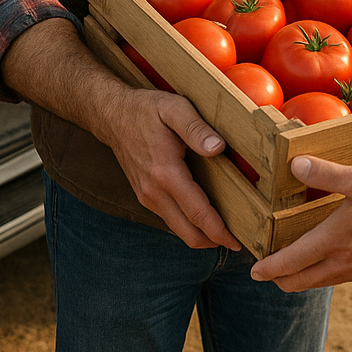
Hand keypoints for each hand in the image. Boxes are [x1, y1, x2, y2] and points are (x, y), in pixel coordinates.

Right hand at [103, 87, 241, 250]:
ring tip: (226, 230)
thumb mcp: (175, 109)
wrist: (112, 116)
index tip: (238, 242)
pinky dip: (189, 224)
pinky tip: (204, 215)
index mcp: (166, 173)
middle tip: (238, 242)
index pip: (197, 213)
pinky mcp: (145, 195)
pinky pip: (171, 218)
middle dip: (214, 241)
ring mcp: (147, 196)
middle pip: (188, 232)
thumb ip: (197, 129)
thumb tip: (219, 148)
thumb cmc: (146, 110)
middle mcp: (154, 192)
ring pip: (178, 228)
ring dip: (201, 234)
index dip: (219, 231)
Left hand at [251, 157, 351, 302]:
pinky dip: (328, 271)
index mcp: (332, 241)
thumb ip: (326, 174)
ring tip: (298, 261)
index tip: (254, 270)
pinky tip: (337, 255)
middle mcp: (341, 263)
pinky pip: (342, 277)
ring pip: (320, 281)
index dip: (268, 267)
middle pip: (300, 282)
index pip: (290, 262)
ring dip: (304, 275)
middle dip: (280, 278)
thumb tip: (295, 165)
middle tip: (269, 271)